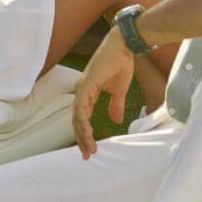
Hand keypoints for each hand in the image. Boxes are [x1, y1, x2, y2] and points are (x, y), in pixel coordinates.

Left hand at [71, 26, 134, 158]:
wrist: (124, 46)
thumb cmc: (121, 63)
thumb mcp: (119, 90)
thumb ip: (115, 105)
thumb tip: (115, 120)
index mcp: (88, 92)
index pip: (82, 117)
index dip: (85, 133)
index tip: (91, 149)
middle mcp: (82, 91)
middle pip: (77, 119)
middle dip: (81, 139)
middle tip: (87, 155)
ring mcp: (83, 87)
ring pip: (77, 116)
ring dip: (82, 134)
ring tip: (89, 149)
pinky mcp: (87, 84)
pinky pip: (82, 106)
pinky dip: (83, 120)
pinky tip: (88, 132)